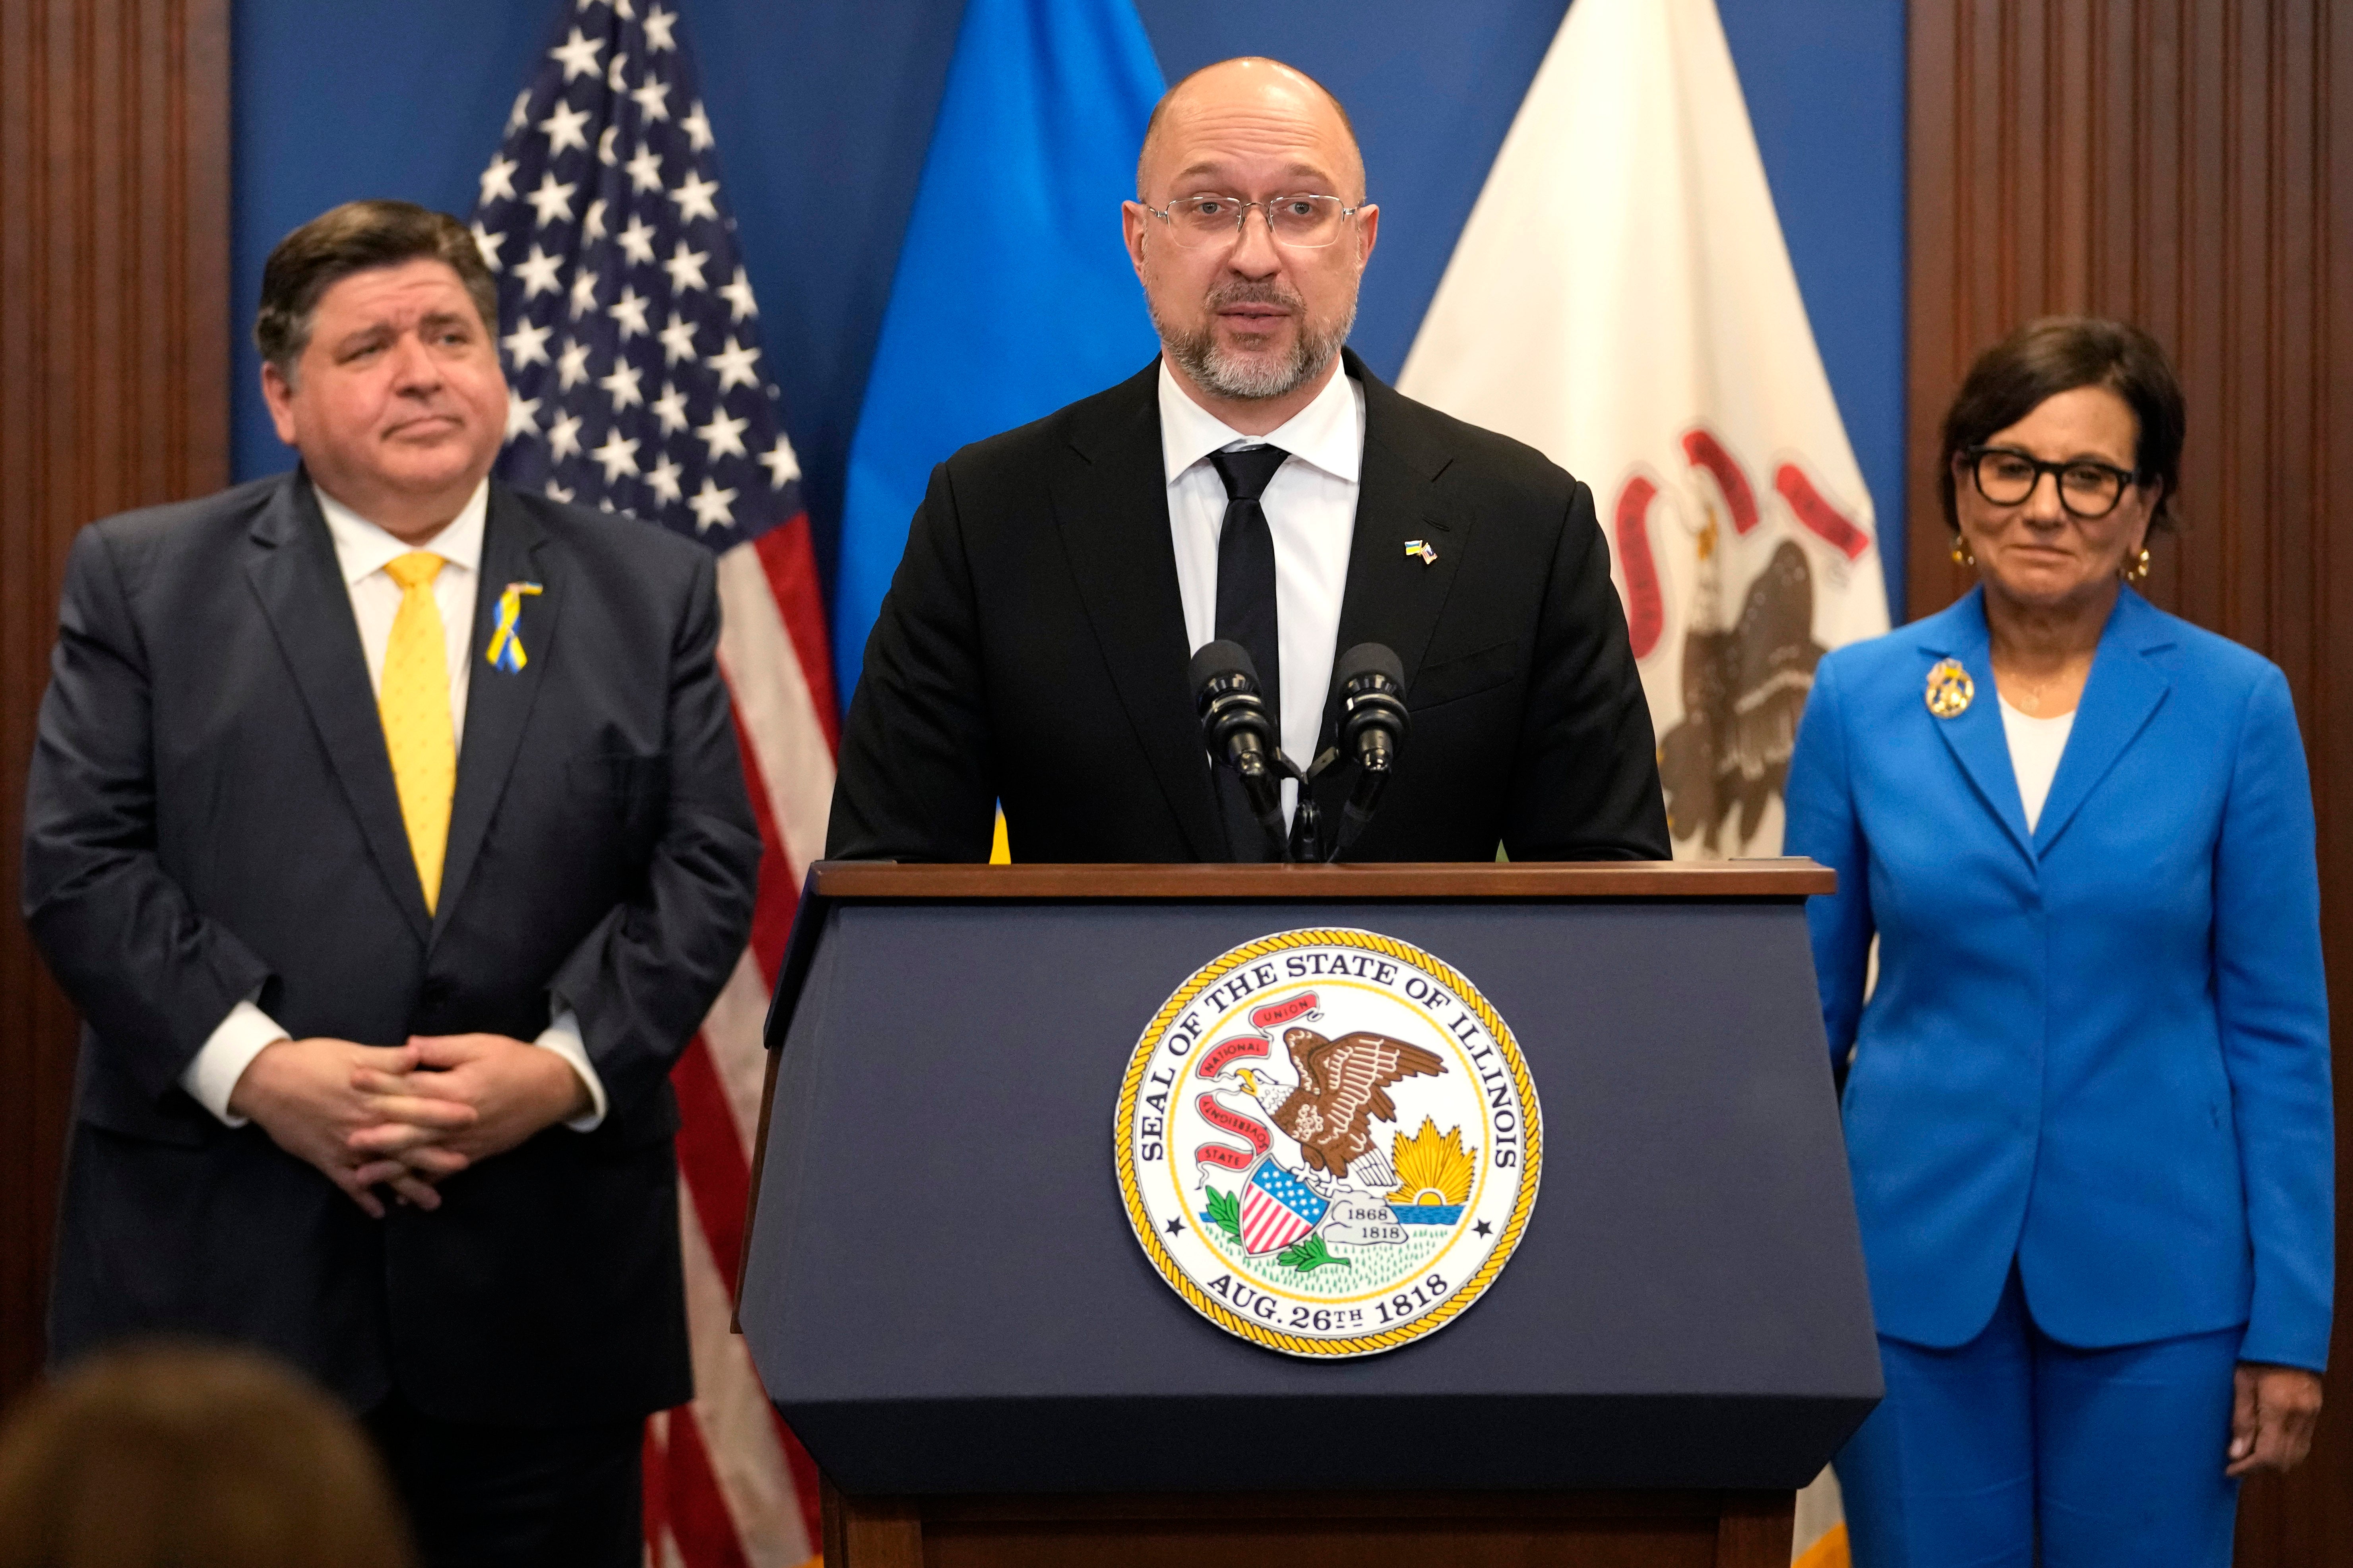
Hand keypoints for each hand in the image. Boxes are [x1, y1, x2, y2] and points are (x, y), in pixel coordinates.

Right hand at [229, 1037, 478, 1216]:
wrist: (266, 1079)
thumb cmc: (312, 1060)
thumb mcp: (354, 1052)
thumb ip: (389, 1059)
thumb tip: (419, 1054)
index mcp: (375, 1096)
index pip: (419, 1105)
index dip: (446, 1112)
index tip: (474, 1117)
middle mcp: (365, 1125)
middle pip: (407, 1143)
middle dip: (436, 1155)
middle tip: (466, 1164)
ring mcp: (345, 1146)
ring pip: (383, 1170)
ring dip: (408, 1186)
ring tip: (433, 1202)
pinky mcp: (325, 1159)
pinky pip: (348, 1184)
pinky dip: (363, 1198)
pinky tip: (380, 1212)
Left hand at [349, 1033, 591, 1167]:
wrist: (554, 1089)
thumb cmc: (515, 1061)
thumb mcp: (481, 1044)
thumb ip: (444, 1049)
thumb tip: (408, 1048)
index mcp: (459, 1088)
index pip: (413, 1087)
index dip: (382, 1083)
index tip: (353, 1078)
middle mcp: (459, 1120)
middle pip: (413, 1129)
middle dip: (379, 1134)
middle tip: (347, 1138)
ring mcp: (467, 1142)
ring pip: (424, 1158)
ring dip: (393, 1167)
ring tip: (361, 1175)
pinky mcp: (475, 1155)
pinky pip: (445, 1174)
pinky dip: (423, 1185)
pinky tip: (399, 1196)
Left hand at [2227, 1362, 2323, 1475]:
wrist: (2289, 1337)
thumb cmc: (2257, 1354)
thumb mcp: (2241, 1382)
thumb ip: (2242, 1419)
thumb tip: (2236, 1454)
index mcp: (2279, 1409)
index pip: (2268, 1456)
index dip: (2247, 1468)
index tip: (2229, 1470)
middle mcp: (2300, 1417)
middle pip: (2284, 1461)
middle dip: (2259, 1468)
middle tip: (2235, 1464)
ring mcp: (2312, 1416)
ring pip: (2297, 1456)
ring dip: (2273, 1462)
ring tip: (2248, 1456)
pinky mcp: (2315, 1412)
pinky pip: (2303, 1444)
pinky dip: (2286, 1451)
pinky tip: (2267, 1444)